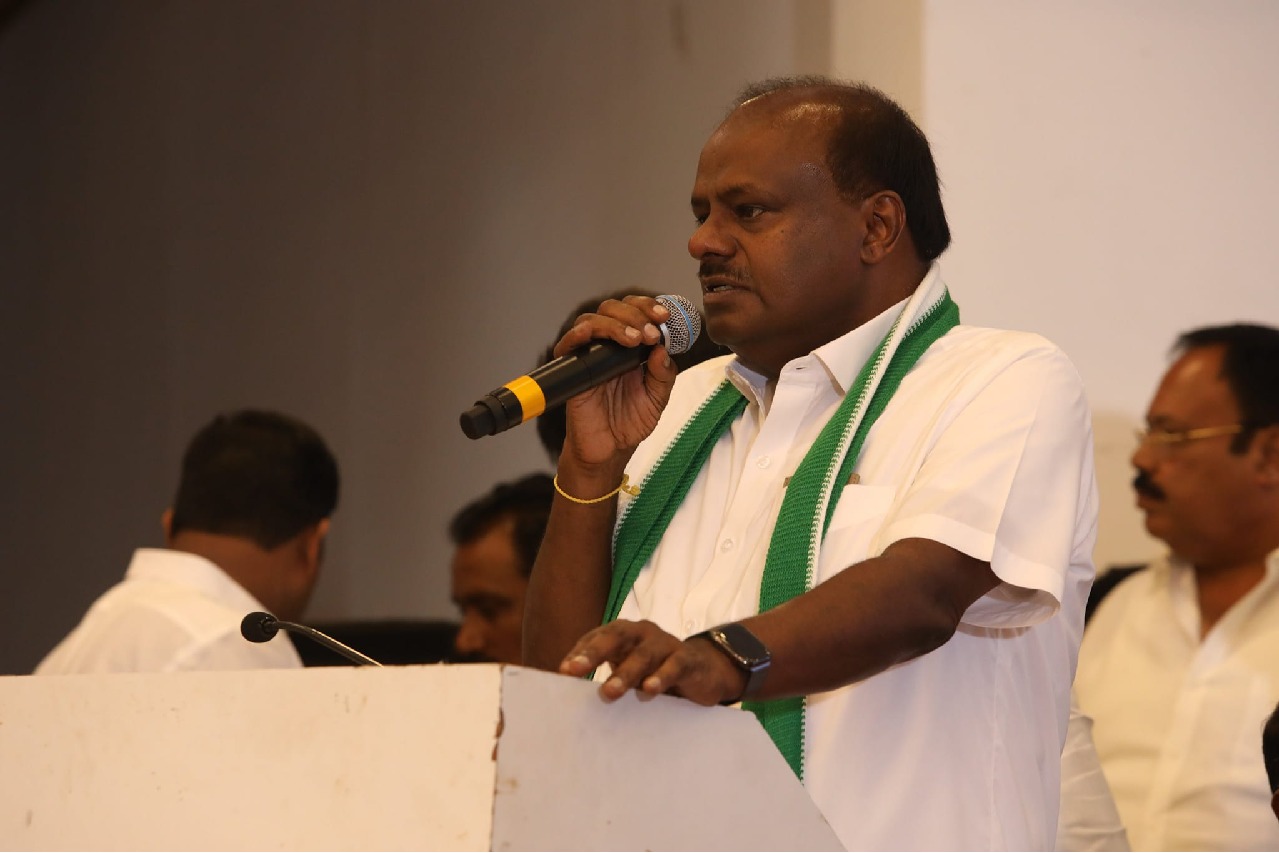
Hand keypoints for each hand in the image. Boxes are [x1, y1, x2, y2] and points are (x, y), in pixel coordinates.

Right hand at [554, 296, 679, 468]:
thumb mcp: (658, 398)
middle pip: (613, 308)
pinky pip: (569, 343)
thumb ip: (663, 374)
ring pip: (592, 319)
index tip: (664, 317)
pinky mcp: (572, 369)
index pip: (636, 312)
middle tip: (650, 333)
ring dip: (615, 323)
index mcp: (631, 347)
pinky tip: (597, 336)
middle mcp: (609, 346)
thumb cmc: (631, 423)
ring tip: (635, 339)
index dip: (649, 308)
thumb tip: (662, 349)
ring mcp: (589, 355)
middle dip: (635, 314)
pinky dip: (581, 333)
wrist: (610, 450)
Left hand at [559, 619, 746, 705]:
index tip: (563, 671)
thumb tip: (570, 699)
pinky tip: (650, 690)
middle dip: (594, 653)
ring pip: (643, 654)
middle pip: (616, 637)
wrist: (705, 670)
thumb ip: (607, 678)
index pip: (597, 637)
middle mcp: (642, 633)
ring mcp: (666, 644)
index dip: (580, 651)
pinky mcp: (688, 659)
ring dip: (625, 672)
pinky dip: (661, 676)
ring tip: (610, 691)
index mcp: (624, 634)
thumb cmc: (656, 672)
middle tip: (575, 670)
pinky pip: (674, 665)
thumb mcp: (630, 673)